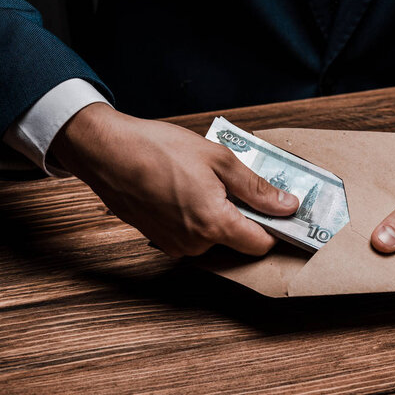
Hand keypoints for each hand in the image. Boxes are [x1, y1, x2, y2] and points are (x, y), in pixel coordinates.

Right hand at [50, 103, 298, 257]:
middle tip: (234, 184)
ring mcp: (175, 245)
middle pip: (238, 241)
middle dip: (244, 217)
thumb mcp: (218, 159)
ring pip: (214, 238)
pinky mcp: (160, 240)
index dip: (274, 229)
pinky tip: (187, 191)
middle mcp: (195, 244)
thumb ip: (256, 189)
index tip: (279, 211)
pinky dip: (198, 218)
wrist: (106, 152)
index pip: (261, 245)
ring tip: (204, 183)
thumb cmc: (158, 149)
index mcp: (214, 224)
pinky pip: (192, 236)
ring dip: (218, 216)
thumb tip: (287, 206)